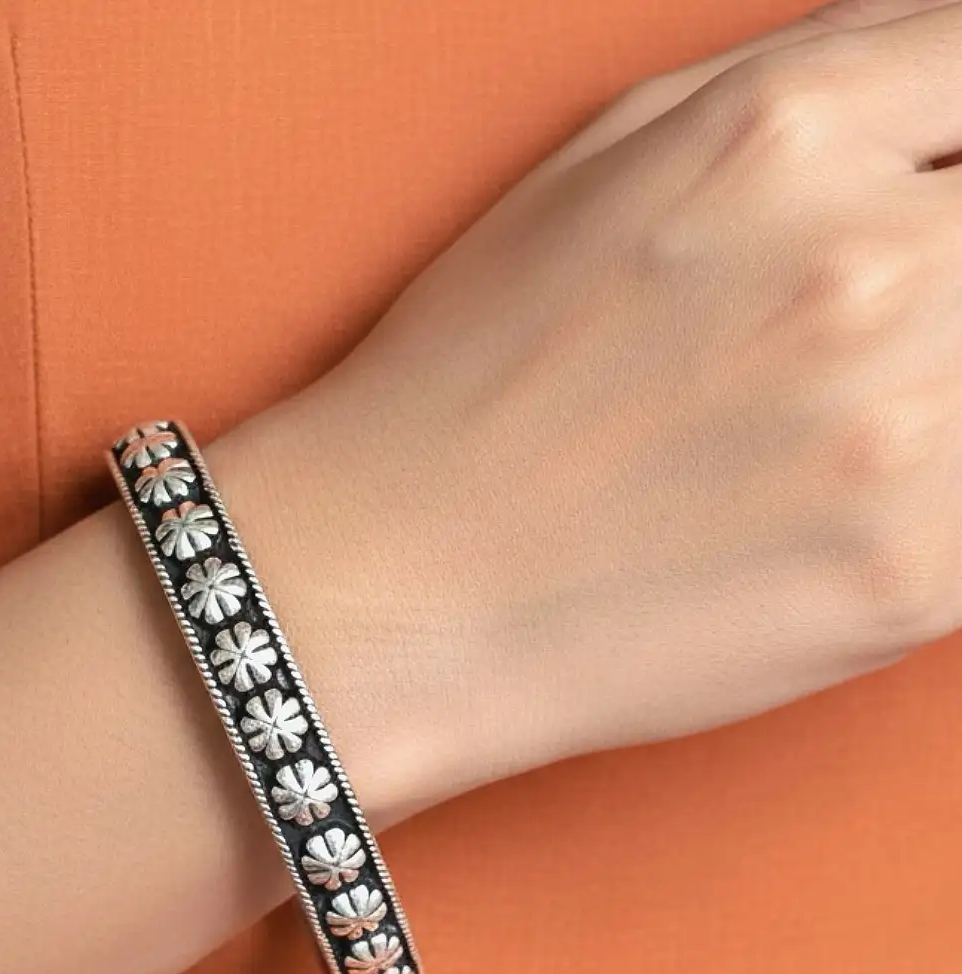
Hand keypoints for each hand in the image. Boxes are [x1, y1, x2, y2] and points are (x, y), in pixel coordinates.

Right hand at [217, 0, 961, 812]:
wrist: (400, 586)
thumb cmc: (474, 381)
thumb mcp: (600, 163)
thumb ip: (811, 71)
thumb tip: (947, 53)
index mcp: (781, 138)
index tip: (940, 197)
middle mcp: (858, 271)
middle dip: (960, 264)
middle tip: (873, 326)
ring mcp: (897, 437)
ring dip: (955, 380)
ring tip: (842, 418)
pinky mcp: (911, 579)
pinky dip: (949, 485)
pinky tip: (857, 488)